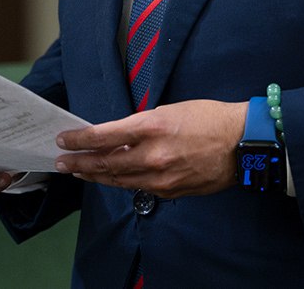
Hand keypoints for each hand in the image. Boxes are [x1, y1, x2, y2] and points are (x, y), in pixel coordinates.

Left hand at [54, 99, 246, 197]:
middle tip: (62, 161)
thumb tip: (118, 138)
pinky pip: (139, 188)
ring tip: (80, 171)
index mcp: (152, 126)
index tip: (64, 139)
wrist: (240, 142)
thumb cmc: (208, 118)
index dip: (81, 139)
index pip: (104, 136)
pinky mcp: (171, 192)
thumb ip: (142, 126)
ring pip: (119, 180)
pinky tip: (113, 178)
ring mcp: (161, 177)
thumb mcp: (170, 111)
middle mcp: (153, 155)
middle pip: (106, 163)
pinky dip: (123, 182)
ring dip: (96, 176)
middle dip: (80, 162)